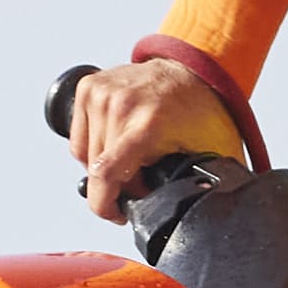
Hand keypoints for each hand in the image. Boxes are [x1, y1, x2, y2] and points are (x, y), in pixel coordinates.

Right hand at [65, 56, 251, 211]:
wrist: (192, 69)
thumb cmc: (201, 112)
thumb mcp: (208, 152)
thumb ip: (201, 185)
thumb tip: (202, 218)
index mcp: (148, 123)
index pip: (106, 174)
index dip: (106, 205)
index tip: (120, 214)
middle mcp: (120, 105)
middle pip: (98, 170)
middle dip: (118, 187)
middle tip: (141, 182)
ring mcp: (101, 93)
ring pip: (85, 157)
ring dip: (105, 168)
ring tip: (131, 161)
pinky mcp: (88, 87)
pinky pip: (78, 139)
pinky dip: (93, 149)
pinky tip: (116, 144)